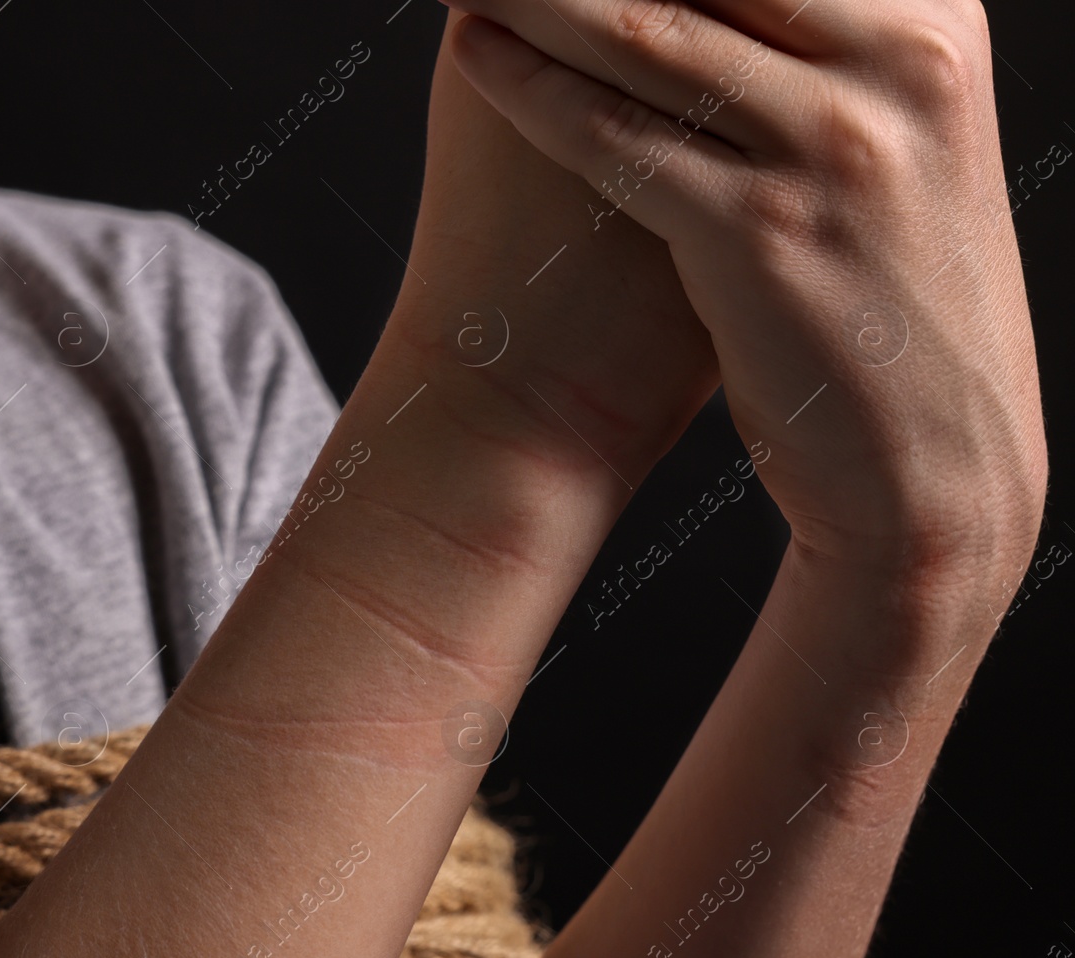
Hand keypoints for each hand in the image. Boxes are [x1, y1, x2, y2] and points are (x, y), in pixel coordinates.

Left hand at [440, 0, 1045, 594]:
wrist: (934, 462)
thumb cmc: (889, 300)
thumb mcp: (890, 146)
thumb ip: (817, 54)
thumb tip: (702, 8)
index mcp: (932, 22)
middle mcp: (898, 63)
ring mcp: (833, 149)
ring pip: (647, 30)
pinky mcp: (762, 235)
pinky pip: (618, 136)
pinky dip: (531, 88)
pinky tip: (473, 53)